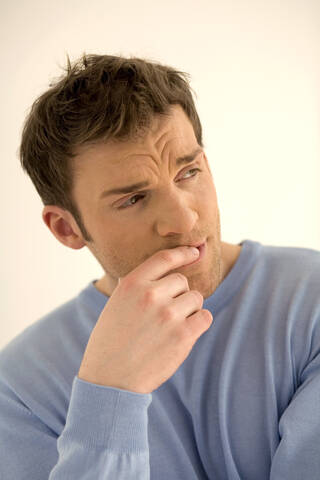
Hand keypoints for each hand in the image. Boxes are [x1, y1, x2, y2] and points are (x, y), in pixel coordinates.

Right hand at [78, 246, 212, 393]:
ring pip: (196, 298)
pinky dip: (199, 322)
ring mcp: (168, 315)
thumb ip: (137, 286)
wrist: (110, 380)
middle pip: (182, 281)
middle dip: (179, 293)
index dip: (183, 253)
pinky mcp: (183, 336)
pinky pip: (205, 317)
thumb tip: (161, 269)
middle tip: (166, 313)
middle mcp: (150, 295)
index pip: (164, 258)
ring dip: (189, 309)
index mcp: (132, 284)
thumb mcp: (115, 304)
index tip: (194, 252)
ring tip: (171, 325)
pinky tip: (185, 332)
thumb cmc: (111, 342)